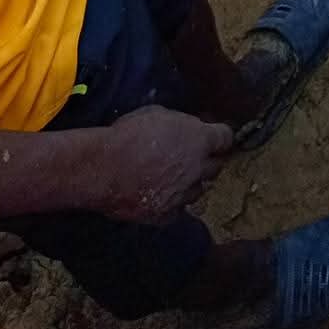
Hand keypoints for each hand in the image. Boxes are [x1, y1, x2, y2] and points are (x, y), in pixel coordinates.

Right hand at [93, 107, 232, 224]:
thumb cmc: (128, 135)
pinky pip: (177, 210)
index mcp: (200, 140)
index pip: (225, 138)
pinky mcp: (165, 214)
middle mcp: (197, 168)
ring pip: (198, 191)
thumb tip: (186, 130)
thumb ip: (180, 125)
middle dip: (208, 161)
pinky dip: (173, 204)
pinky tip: (161, 197)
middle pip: (216, 167)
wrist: (103, 168)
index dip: (220, 138)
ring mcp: (183, 194)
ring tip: (175, 179)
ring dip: (191, 184)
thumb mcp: (158, 115)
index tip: (215, 138)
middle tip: (195, 158)